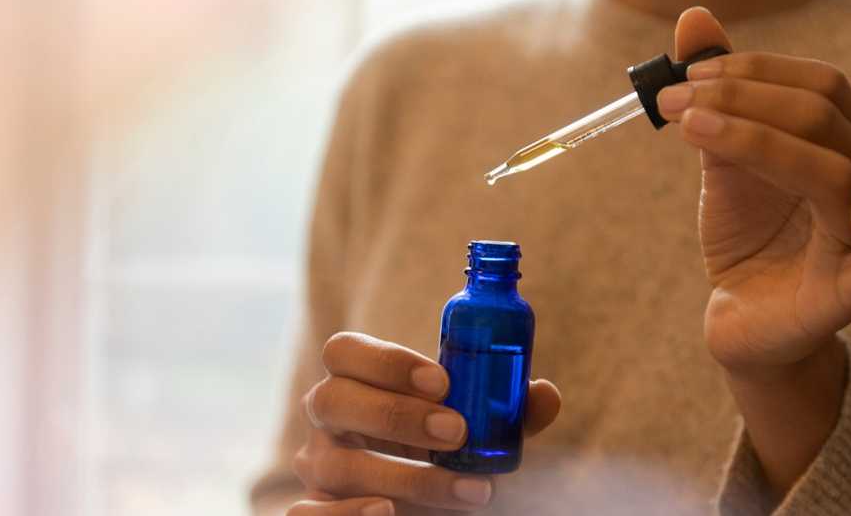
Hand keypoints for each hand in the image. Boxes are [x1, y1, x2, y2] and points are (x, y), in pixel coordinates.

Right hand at [287, 332, 560, 515]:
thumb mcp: (476, 430)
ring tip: (468, 491)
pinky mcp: (313, 508)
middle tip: (456, 432)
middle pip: (332, 398)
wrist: (419, 502)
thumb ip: (504, 413)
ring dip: (405, 477)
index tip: (443, 381)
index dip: (387, 361)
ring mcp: (316, 464)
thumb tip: (545, 395)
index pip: (345, 350)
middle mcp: (325, 416)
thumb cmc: (442, 451)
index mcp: (354, 378)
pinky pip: (305, 514)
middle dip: (395, 414)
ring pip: (335, 463)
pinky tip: (388, 513)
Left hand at [657, 7, 850, 496]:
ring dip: (756, 140)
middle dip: (739, 99)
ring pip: (832, 170)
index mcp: (847, 143)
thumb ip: (719, 94)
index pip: (816, 86)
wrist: (742, 312)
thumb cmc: (747, 234)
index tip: (685, 74)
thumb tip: (693, 19)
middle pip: (820, 117)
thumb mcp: (724, 157)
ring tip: (691, 126)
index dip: (751, 72)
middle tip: (673, 100)